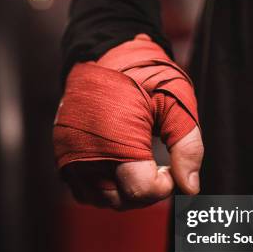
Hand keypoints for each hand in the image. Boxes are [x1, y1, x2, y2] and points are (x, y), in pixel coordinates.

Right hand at [54, 34, 202, 209]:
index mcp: (115, 140)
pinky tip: (120, 167)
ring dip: (125, 192)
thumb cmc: (143, 74)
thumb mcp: (176, 103)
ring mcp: (69, 156)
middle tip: (160, 165)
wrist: (104, 50)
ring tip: (140, 166)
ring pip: (101, 199)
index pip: (140, 191)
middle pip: (121, 200)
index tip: (170, 167)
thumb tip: (190, 188)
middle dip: (147, 190)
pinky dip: (104, 188)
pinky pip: (83, 189)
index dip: (163, 186)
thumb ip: (188, 147)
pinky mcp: (62, 154)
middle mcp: (86, 153)